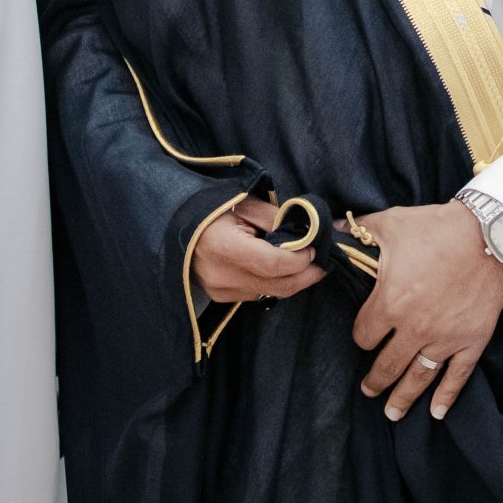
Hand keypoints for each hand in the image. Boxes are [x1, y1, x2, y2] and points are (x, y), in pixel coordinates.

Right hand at [190, 196, 326, 305]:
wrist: (177, 230)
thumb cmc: (212, 211)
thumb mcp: (244, 204)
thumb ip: (275, 218)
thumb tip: (305, 232)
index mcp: (225, 248)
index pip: (273, 263)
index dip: (299, 259)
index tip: (314, 248)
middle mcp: (223, 276)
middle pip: (278, 285)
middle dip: (307, 275)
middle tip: (324, 263)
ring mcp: (222, 291)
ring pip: (271, 294)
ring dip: (294, 281)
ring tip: (308, 265)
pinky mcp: (223, 298)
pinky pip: (259, 295)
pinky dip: (276, 283)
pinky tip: (283, 270)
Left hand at [348, 202, 502, 422]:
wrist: (489, 232)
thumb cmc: (436, 228)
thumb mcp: (391, 224)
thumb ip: (358, 232)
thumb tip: (330, 232)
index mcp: (390, 303)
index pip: (364, 335)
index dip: (361, 337)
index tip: (364, 337)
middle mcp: (415, 328)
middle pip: (387, 365)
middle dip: (375, 380)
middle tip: (368, 390)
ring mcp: (445, 338)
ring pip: (418, 378)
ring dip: (403, 398)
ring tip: (392, 413)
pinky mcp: (472, 340)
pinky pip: (457, 376)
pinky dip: (447, 397)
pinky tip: (437, 413)